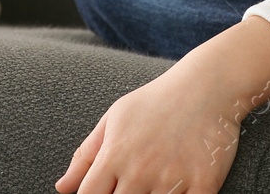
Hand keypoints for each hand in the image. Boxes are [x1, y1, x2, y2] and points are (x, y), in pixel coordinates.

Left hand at [56, 56, 248, 193]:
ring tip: (154, 185)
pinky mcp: (204, 183)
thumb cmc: (156, 101)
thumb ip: (86, 155)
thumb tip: (62, 188)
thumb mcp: (115, 119)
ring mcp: (172, 178)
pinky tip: (179, 191)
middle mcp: (141, 170)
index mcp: (116, 155)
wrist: (207, 85)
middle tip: (132, 188)